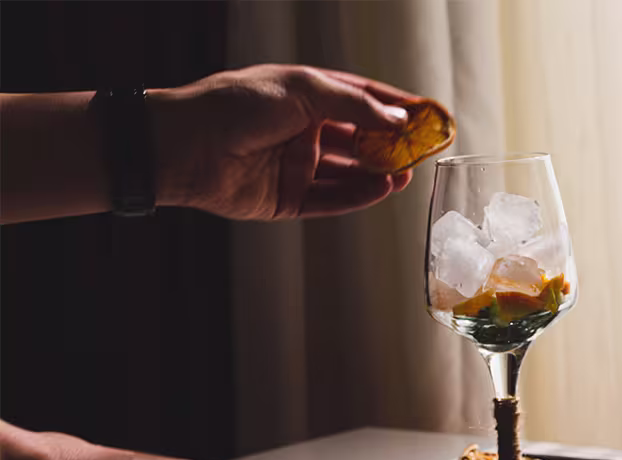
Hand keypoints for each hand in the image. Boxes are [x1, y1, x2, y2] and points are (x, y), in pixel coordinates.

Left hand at [150, 64, 416, 219]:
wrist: (185, 146)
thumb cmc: (236, 104)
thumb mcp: (302, 90)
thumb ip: (353, 105)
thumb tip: (397, 118)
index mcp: (306, 97)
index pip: (362, 99)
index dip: (396, 106)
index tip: (428, 114)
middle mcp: (304, 131)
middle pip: (359, 139)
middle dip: (392, 144)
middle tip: (422, 150)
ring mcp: (297, 167)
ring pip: (348, 172)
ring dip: (379, 173)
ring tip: (407, 173)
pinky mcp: (288, 199)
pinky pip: (331, 199)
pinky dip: (358, 196)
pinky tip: (382, 188)